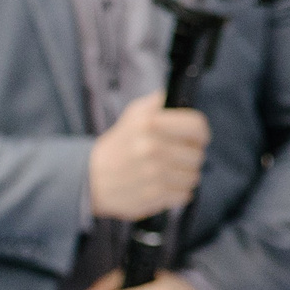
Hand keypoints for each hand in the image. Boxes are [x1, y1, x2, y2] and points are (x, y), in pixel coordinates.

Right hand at [90, 91, 207, 221]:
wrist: (90, 178)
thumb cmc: (119, 145)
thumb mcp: (134, 115)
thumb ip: (160, 102)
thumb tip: (180, 94)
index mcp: (149, 123)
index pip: (197, 126)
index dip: (199, 134)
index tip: (193, 139)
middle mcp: (152, 148)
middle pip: (197, 155)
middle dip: (188, 158)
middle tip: (172, 158)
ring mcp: (153, 174)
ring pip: (193, 177)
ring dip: (182, 176)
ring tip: (165, 173)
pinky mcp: (152, 196)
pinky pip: (184, 194)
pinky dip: (176, 193)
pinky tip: (160, 186)